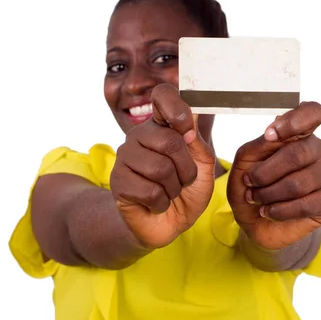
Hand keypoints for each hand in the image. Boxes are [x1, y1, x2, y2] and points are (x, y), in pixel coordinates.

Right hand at [110, 84, 215, 248]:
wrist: (168, 224)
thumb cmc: (187, 191)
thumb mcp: (203, 167)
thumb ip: (198, 143)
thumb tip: (191, 117)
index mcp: (163, 126)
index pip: (163, 95)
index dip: (177, 109)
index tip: (188, 131)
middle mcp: (140, 135)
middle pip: (170, 141)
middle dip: (186, 170)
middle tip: (183, 181)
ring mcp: (125, 156)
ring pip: (160, 169)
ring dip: (174, 189)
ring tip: (168, 192)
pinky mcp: (117, 180)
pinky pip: (149, 191)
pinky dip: (161, 203)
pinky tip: (155, 203)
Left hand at [227, 102, 320, 249]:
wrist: (255, 221)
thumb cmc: (252, 187)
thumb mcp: (244, 163)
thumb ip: (257, 146)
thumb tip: (272, 136)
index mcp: (297, 133)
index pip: (312, 113)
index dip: (295, 121)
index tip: (270, 135)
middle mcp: (316, 149)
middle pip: (297, 153)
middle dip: (265, 173)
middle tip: (250, 183)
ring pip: (298, 183)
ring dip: (268, 194)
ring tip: (256, 199)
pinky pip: (305, 204)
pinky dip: (279, 210)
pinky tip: (268, 211)